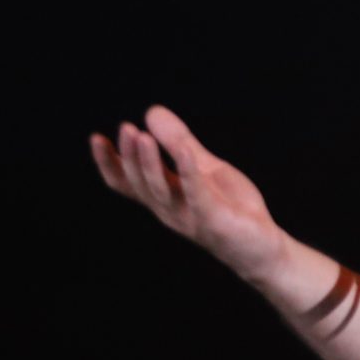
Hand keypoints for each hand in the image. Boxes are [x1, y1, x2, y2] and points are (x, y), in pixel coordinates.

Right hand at [88, 105, 288, 283]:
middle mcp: (170, 209)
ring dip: (149, 163)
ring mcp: (190, 216)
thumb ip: (179, 142)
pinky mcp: (213, 219)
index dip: (109, 163)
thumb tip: (151, 111)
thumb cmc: (231, 208)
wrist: (263, 248)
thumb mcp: (204, 168)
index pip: (127, 183)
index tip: (96, 138)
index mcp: (164, 197)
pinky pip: (197, 194)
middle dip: (130, 157)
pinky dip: (188, 172)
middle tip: (125, 128)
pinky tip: (183, 150)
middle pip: (140, 184)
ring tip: (141, 136)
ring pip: (160, 190)